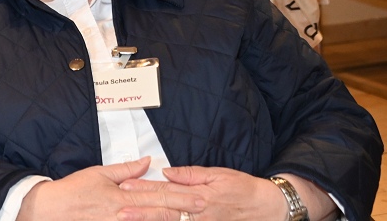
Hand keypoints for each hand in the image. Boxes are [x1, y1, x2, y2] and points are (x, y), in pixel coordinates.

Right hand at [18, 158, 205, 220]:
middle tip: (204, 208)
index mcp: (122, 196)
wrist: (52, 211)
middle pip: (160, 212)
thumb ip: (125, 169)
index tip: (199, 196)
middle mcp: (124, 214)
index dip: (180, 196)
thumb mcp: (99, 173)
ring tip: (190, 219)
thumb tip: (146, 161)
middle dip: (184, 211)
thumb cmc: (74, 190)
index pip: (157, 195)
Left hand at [122, 166, 287, 220]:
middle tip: (119, 211)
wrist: (267, 208)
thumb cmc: (242, 188)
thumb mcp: (218, 174)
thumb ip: (190, 174)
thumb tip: (166, 172)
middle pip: (165, 211)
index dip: (144, 189)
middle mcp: (198, 214)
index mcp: (199, 195)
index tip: (125, 186)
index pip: (166, 191)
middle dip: (141, 211)